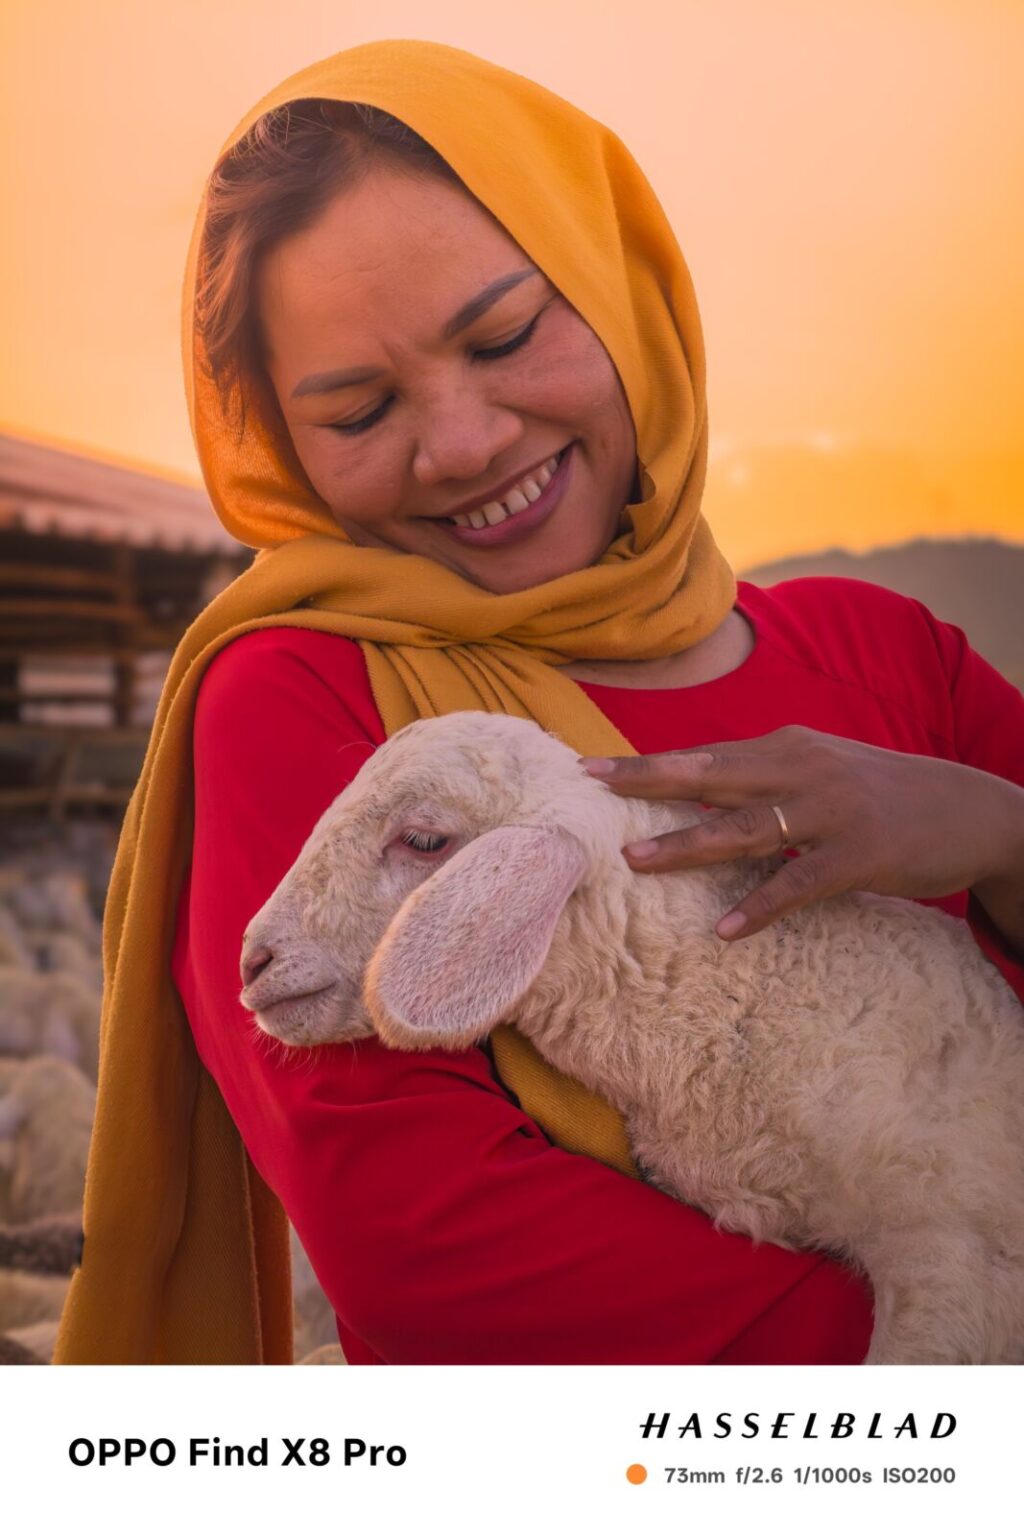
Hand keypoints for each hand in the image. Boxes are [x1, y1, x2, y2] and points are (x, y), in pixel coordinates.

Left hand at [578, 725, 1023, 942]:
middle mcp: (801, 769)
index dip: (646, 762)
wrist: (970, 809)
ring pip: (745, 826)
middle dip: (647, 780)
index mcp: (786, 747)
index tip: (589, 765)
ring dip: (687, 843)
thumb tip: (699, 787)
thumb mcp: (820, 767)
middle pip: (710, 774)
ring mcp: (830, 810)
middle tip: (592, 787)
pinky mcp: (859, 854)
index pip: (703, 755)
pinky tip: (725, 928)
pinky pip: (799, 882)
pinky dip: (760, 905)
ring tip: (635, 861)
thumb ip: (765, 775)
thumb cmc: (880, 793)